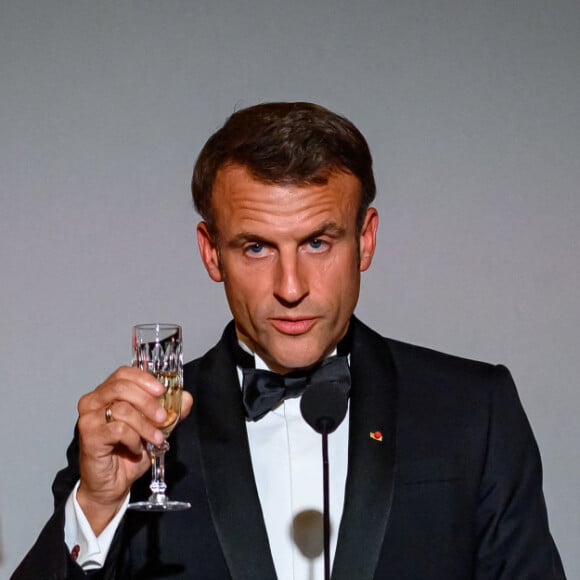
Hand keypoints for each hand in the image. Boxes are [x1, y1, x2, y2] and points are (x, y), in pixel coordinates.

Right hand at [75, 366, 192, 533]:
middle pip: (121, 387)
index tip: (162, 390)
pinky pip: (118, 430)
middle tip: (162, 417)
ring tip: (156, 439)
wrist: (112, 484)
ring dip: (145, 425)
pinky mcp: (89, 436)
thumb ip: (170, 411)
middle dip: (147, 401)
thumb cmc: (128, 452)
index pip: (123, 373)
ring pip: (122, 409)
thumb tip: (186, 398)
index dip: (144, 379)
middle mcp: (93, 401)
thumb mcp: (154, 428)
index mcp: (106, 393)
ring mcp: (88, 418)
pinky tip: (137, 449)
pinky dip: (134, 439)